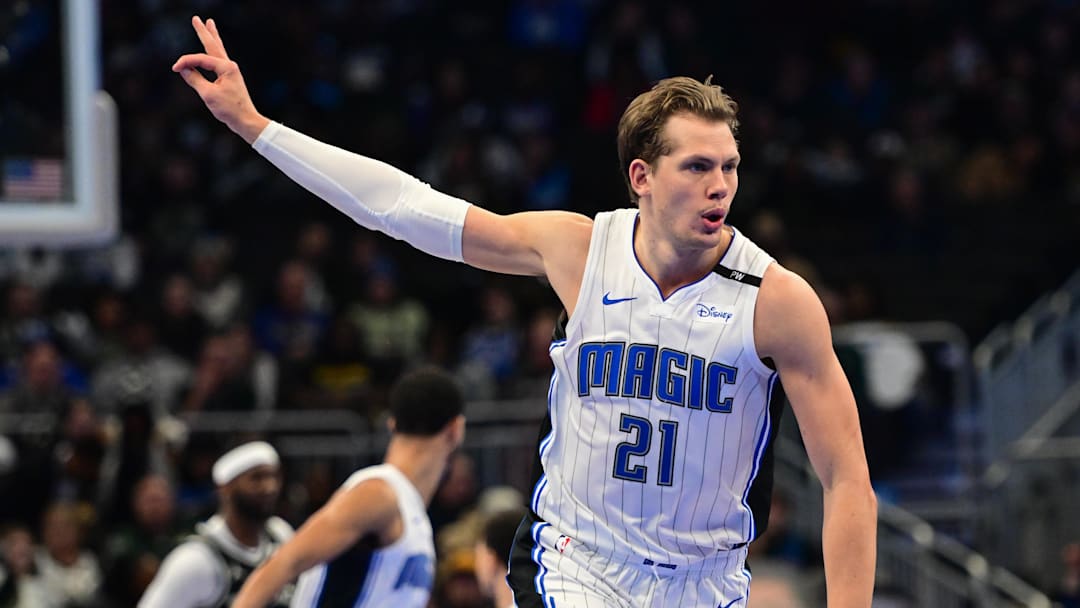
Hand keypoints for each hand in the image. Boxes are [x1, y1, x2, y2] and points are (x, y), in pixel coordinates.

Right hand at [172, 16, 268, 143]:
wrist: (246, 121)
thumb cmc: (229, 109)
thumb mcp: (208, 94)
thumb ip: (195, 80)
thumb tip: (183, 69)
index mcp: (226, 67)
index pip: (201, 59)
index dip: (186, 62)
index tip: (175, 68)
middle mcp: (230, 66)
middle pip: (213, 45)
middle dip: (204, 32)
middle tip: (197, 18)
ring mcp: (230, 71)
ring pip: (218, 50)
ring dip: (212, 37)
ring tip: (210, 24)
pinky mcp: (229, 78)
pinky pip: (218, 60)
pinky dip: (213, 51)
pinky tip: (212, 48)